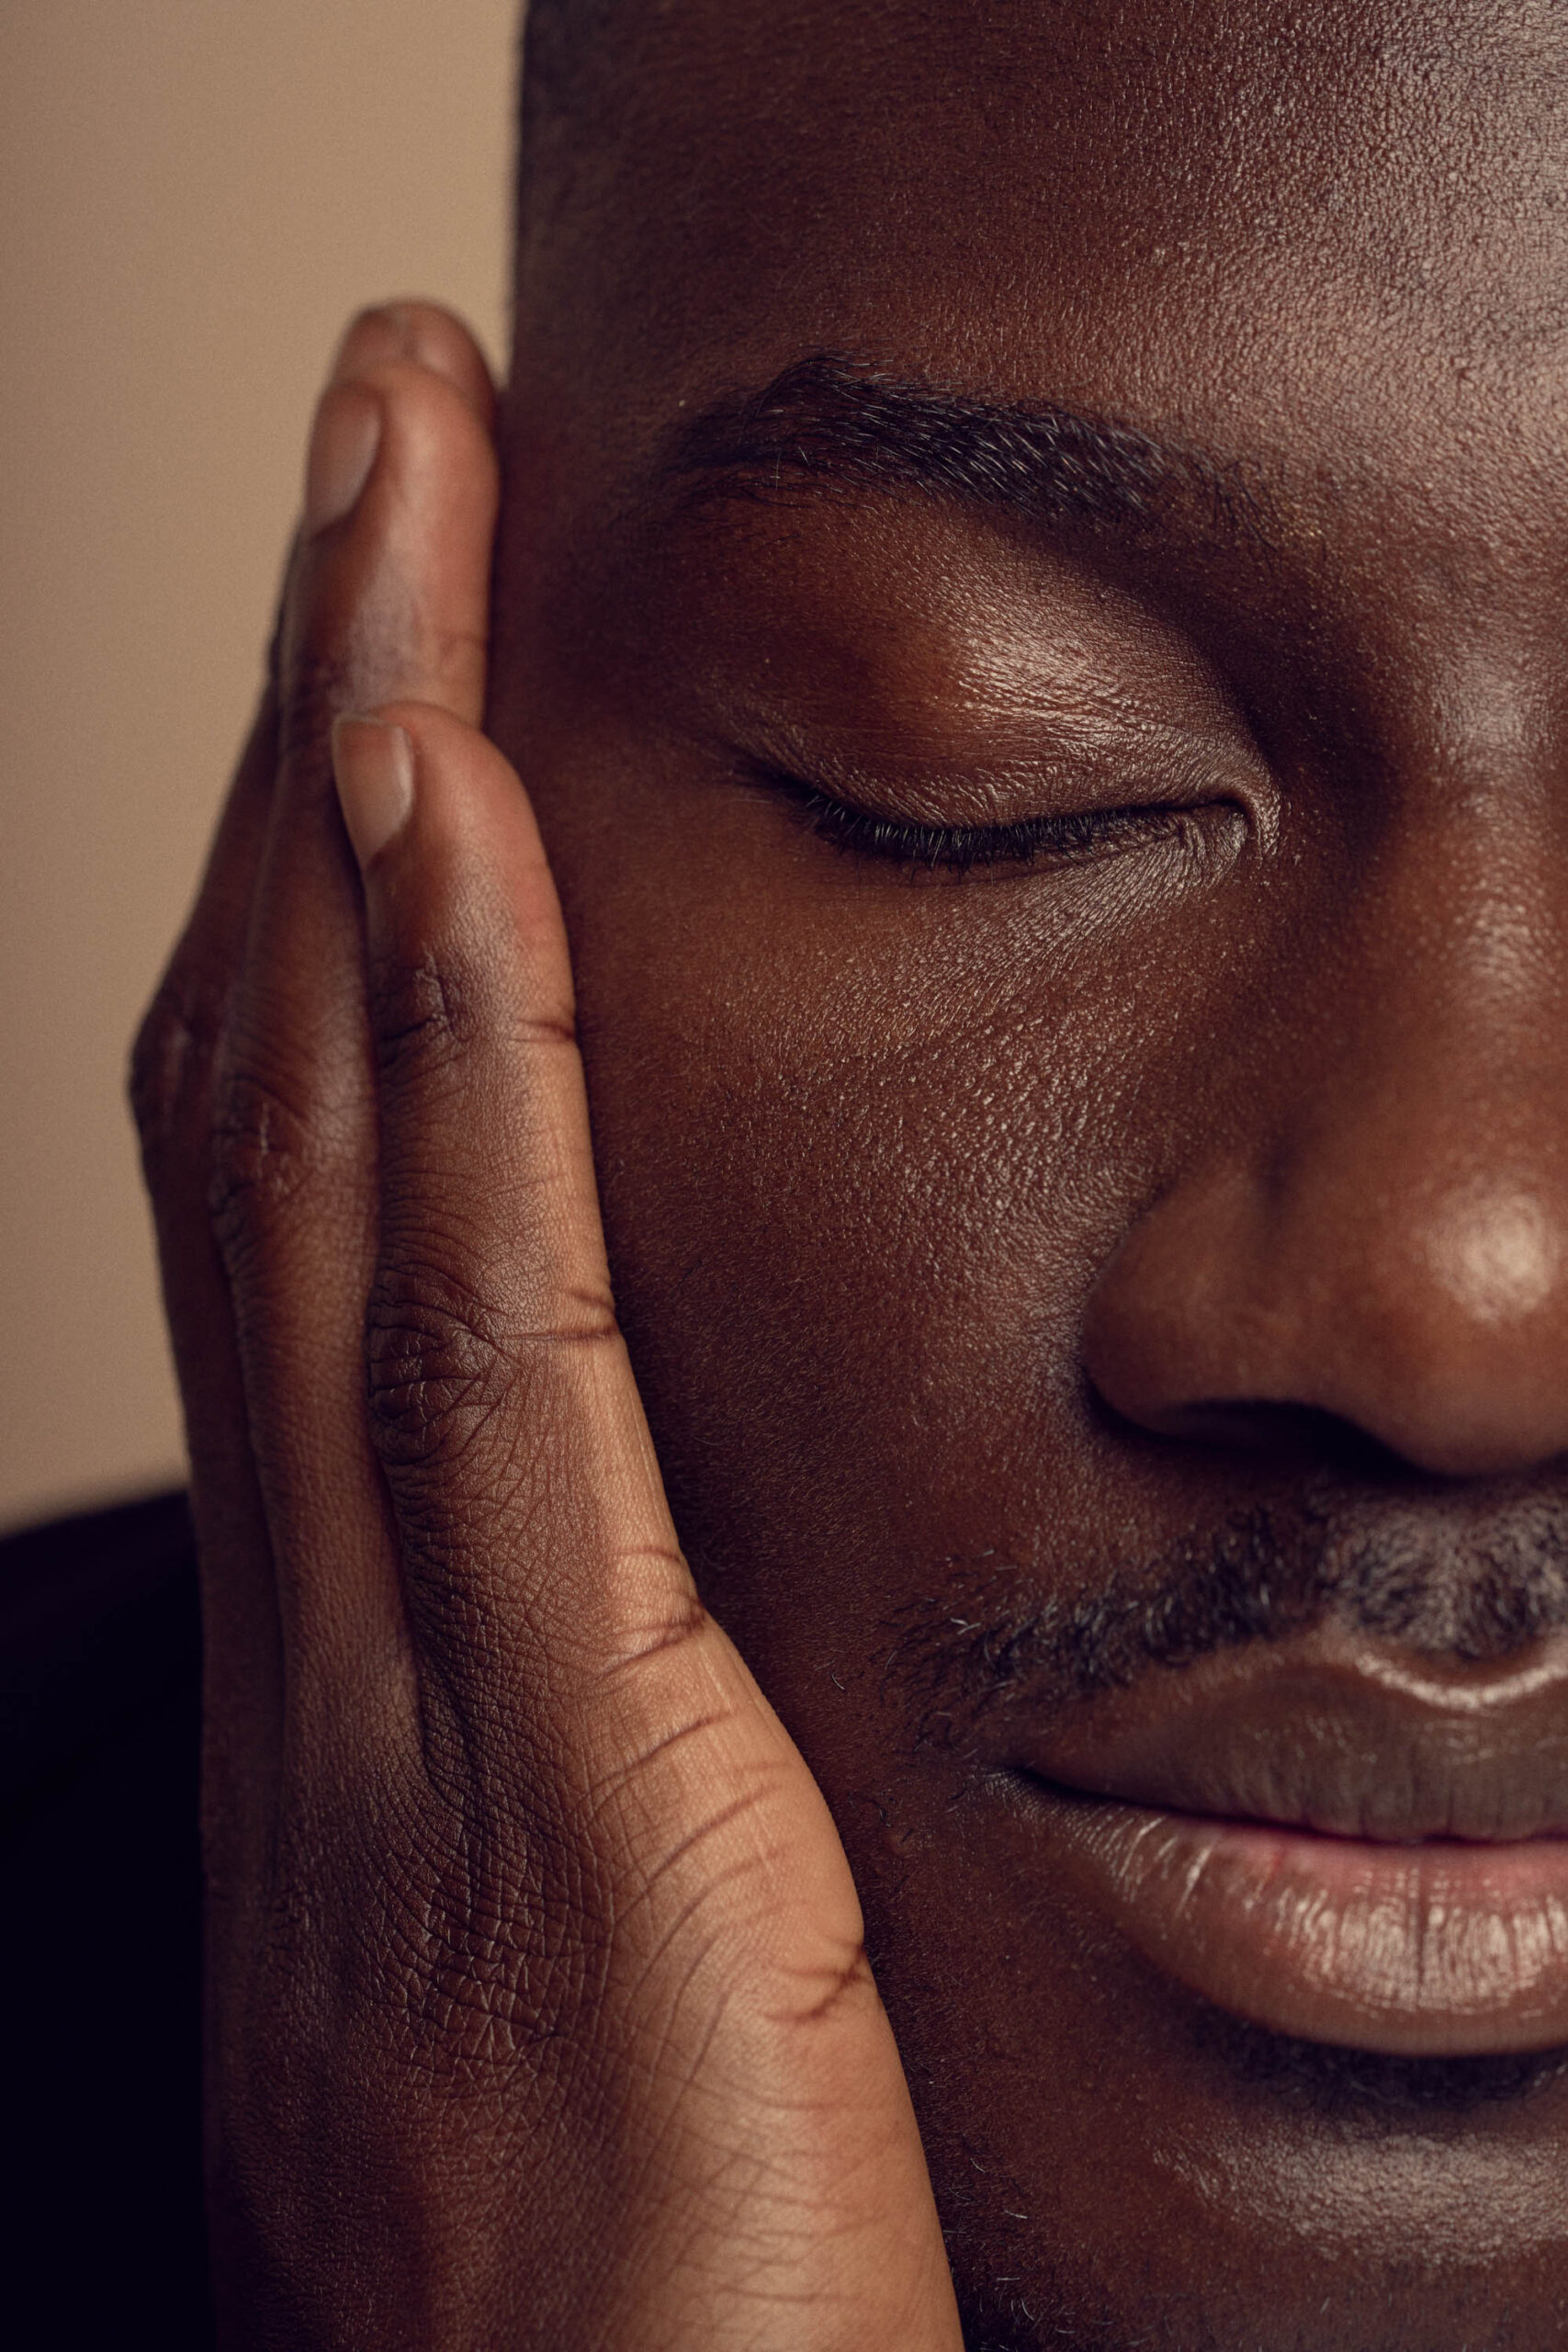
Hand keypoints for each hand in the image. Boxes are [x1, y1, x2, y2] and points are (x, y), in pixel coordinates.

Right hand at [130, 304, 960, 2350]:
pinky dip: (467, 1081)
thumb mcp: (582, 1921)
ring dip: (355, 806)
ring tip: (389, 511)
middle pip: (282, 1093)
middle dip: (311, 733)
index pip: (308, 1185)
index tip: (376, 638)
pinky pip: (497, 1366)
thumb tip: (619, 1528)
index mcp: (358, 1643)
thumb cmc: (620, 2264)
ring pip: (340, 1167)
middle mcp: (334, 1615)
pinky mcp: (570, 1779)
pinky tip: (462, 844)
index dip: (318, 885)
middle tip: (369, 439)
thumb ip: (589, 1699)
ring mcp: (413, 1686)